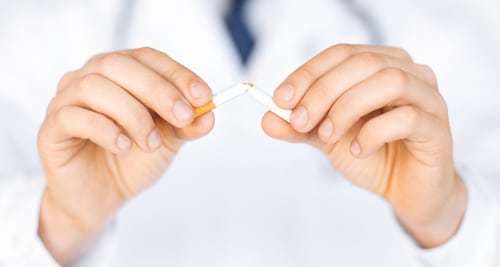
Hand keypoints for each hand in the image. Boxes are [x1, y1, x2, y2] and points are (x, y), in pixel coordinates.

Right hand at [37, 47, 213, 263]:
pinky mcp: (52, 128)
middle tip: (183, 117)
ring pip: (96, 87)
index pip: (148, 58)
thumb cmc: (133, 159)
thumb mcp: (168, 140)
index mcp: (121, 74)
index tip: (204, 97)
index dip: (177, 74)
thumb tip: (209, 114)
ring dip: (133, 114)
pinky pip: (73, 116)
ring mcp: (67, 100)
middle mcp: (90, 78)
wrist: (102, 196)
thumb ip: (187, 125)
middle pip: (120, 65)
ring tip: (150, 142)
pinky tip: (124, 147)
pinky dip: (106, 130)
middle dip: (158, 91)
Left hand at [262, 44, 465, 247]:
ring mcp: (427, 97)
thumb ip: (300, 127)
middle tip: (299, 120)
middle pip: (361, 63)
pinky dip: (373, 133)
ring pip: (388, 81)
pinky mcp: (437, 127)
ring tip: (327, 136)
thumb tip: (267, 118)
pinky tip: (359, 150)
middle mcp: (408, 72)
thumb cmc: (372, 154)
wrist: (405, 189)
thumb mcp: (327, 138)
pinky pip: (407, 118)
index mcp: (379, 65)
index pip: (340, 54)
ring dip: (347, 108)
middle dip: (322, 91)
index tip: (281, 99)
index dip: (308, 73)